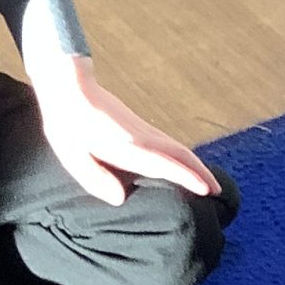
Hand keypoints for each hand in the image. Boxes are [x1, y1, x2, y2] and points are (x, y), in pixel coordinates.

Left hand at [32, 56, 217, 207]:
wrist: (70, 86)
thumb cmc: (66, 122)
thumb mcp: (71, 154)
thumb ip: (94, 178)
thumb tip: (121, 198)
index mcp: (125, 145)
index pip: (162, 162)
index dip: (186, 176)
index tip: (207, 188)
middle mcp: (140, 136)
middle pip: (179, 153)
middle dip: (200, 172)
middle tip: (218, 192)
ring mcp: (142, 129)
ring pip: (176, 146)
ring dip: (195, 163)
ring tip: (208, 182)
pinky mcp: (140, 126)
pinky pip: (168, 142)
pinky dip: (183, 156)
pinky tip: (184, 164)